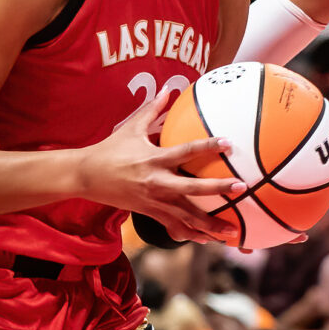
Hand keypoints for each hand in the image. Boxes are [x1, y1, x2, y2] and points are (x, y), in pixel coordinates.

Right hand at [78, 86, 246, 244]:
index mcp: (154, 158)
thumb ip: (153, 109)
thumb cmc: (110, 149)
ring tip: (233, 231)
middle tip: (241, 187)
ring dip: (210, 225)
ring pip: (186, 216)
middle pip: (192, 189)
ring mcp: (153, 201)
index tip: (228, 142)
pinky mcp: (149, 213)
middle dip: (218, 189)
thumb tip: (169, 89)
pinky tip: (207, 240)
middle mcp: (156, 182)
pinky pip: (173, 227)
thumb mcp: (131, 127)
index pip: (186, 151)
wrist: (87, 176)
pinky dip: (190, 234)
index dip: (208, 146)